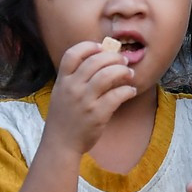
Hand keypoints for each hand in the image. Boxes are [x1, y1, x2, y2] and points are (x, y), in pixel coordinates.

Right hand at [45, 39, 137, 156]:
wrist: (60, 144)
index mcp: (62, 81)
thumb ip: (75, 79)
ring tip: (129, 74)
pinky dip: (127, 90)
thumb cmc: (64, 118)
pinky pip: (117, 95)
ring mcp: (84, 101)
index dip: (89, 47)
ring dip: (123, 71)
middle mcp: (72, 88)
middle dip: (113, 57)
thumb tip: (101, 61)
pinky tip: (130, 91)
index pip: (72, 54)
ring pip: (107, 75)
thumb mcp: (61, 94)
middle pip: (95, 61)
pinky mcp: (97, 114)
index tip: (101, 47)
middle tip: (123, 61)